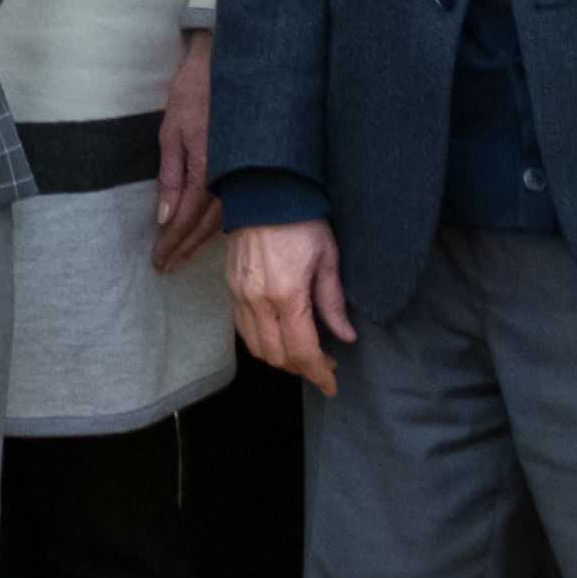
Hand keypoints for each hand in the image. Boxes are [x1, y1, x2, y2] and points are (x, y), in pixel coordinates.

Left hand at [151, 28, 222, 274]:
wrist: (225, 67)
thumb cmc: (193, 94)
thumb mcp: (171, 132)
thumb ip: (170, 176)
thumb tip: (164, 216)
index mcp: (207, 168)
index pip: (187, 218)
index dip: (172, 242)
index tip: (159, 261)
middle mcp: (229, 178)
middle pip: (205, 227)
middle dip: (184, 249)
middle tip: (166, 267)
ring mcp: (242, 174)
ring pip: (223, 221)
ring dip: (200, 242)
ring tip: (181, 258)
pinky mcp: (247, 169)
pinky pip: (234, 206)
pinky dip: (218, 225)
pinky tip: (208, 236)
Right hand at [230, 218, 354, 392]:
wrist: (264, 192)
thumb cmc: (300, 221)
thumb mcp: (327, 259)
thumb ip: (333, 302)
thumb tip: (345, 336)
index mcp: (287, 295)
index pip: (302, 351)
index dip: (318, 374)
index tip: (331, 384)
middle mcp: (258, 301)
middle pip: (277, 356)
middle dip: (302, 368)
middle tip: (323, 364)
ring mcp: (240, 295)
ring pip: (256, 347)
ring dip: (280, 358)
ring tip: (302, 351)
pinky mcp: (231, 288)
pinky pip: (243, 328)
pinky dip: (261, 341)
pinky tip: (279, 333)